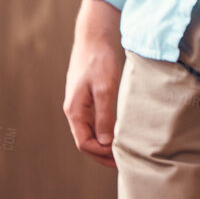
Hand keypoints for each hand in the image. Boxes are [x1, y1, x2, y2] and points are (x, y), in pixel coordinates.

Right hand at [63, 0, 124, 168]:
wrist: (95, 35)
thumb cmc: (100, 59)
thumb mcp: (105, 88)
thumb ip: (104, 115)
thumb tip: (106, 142)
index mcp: (75, 110)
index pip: (85, 143)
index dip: (101, 154)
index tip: (121, 160)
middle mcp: (75, 110)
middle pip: (87, 140)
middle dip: (103, 154)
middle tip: (124, 163)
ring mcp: (81, 103)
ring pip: (91, 131)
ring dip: (105, 144)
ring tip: (124, 152)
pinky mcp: (89, 96)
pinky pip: (95, 120)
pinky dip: (106, 130)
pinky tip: (121, 132)